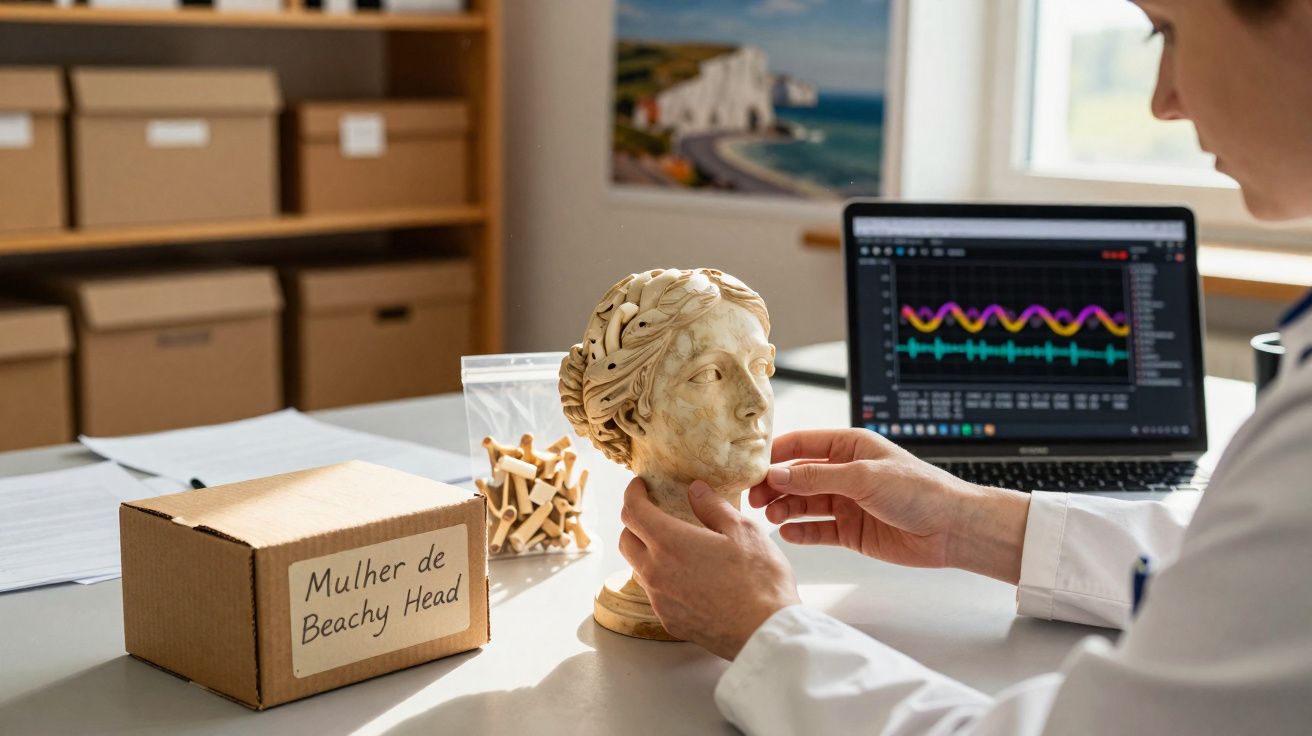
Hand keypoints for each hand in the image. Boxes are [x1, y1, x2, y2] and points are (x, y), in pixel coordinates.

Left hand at [618, 477, 800, 659]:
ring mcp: (660, 600)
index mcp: (670, 543)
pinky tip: (688, 577)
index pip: (633, 512)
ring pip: (639, 568)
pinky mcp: (669, 621)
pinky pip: (656, 593)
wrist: (765, 633)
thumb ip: (713, 507)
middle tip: (655, 513)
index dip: (632, 494)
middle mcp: (656, 572)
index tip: (640, 486)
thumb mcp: (744, 531)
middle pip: (626, 540)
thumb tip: (696, 490)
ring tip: (675, 545)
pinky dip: (663, 578)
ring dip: (648, 552)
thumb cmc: (759, 581)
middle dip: (635, 522)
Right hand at [749, 429, 1030, 583]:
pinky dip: (801, 532)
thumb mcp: (863, 476)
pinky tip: (788, 534)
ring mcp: (847, 502)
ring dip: (785, 509)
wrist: (952, 529)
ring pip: (804, 503)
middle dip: (775, 485)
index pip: (801, 445)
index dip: (775, 455)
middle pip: (797, 476)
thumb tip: (777, 475)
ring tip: (772, 517)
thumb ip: (817, 478)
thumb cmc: (919, 490)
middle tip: (754, 498)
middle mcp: (845, 472)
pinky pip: (818, 530)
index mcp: (849, 446)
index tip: (750, 467)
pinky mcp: (851, 530)